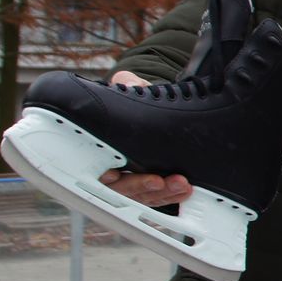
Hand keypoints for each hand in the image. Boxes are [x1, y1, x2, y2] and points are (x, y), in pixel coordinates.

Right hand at [96, 72, 193, 204]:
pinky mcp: (151, 185)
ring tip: (181, 185)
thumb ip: (126, 84)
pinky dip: (171, 197)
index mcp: (97, 148)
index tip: (119, 174)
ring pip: (142, 197)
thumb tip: (125, 82)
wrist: (155, 106)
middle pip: (120, 190)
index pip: (96, 171)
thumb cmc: (134, 100)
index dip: (108, 177)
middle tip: (160, 181)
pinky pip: (158, 198)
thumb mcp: (129, 87)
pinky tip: (185, 191)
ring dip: (162, 194)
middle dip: (140, 188)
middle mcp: (112, 169)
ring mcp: (132, 179)